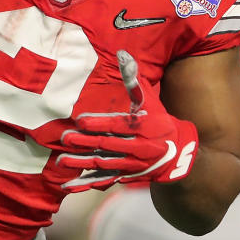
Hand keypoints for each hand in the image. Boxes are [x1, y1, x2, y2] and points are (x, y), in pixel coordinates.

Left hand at [56, 50, 198, 191]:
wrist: (178, 153)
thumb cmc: (159, 121)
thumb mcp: (149, 100)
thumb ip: (133, 80)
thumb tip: (122, 53)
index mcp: (143, 128)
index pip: (119, 126)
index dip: (100, 124)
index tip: (81, 121)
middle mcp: (137, 148)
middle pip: (108, 146)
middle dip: (86, 143)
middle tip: (65, 139)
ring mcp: (130, 166)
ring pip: (103, 166)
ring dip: (82, 164)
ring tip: (62, 161)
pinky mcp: (124, 177)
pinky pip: (103, 182)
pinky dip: (85, 185)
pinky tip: (68, 186)